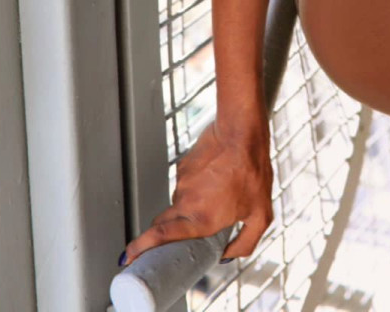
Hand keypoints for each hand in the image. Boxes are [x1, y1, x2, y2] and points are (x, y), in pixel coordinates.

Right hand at [119, 117, 273, 266]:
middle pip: (163, 224)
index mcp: (201, 219)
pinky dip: (197, 186)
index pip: (161, 236)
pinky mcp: (183, 167)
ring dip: (192, 205)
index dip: (141, 248)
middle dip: (165, 233)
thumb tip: (228, 255)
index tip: (128, 258)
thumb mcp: (261, 214)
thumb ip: (245, 243)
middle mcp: (186, 203)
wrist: (241, 131)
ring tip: (218, 195)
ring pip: (179, 203)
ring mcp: (182, 183)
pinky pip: (186, 184)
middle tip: (182, 234)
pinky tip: (216, 178)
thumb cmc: (253, 170)